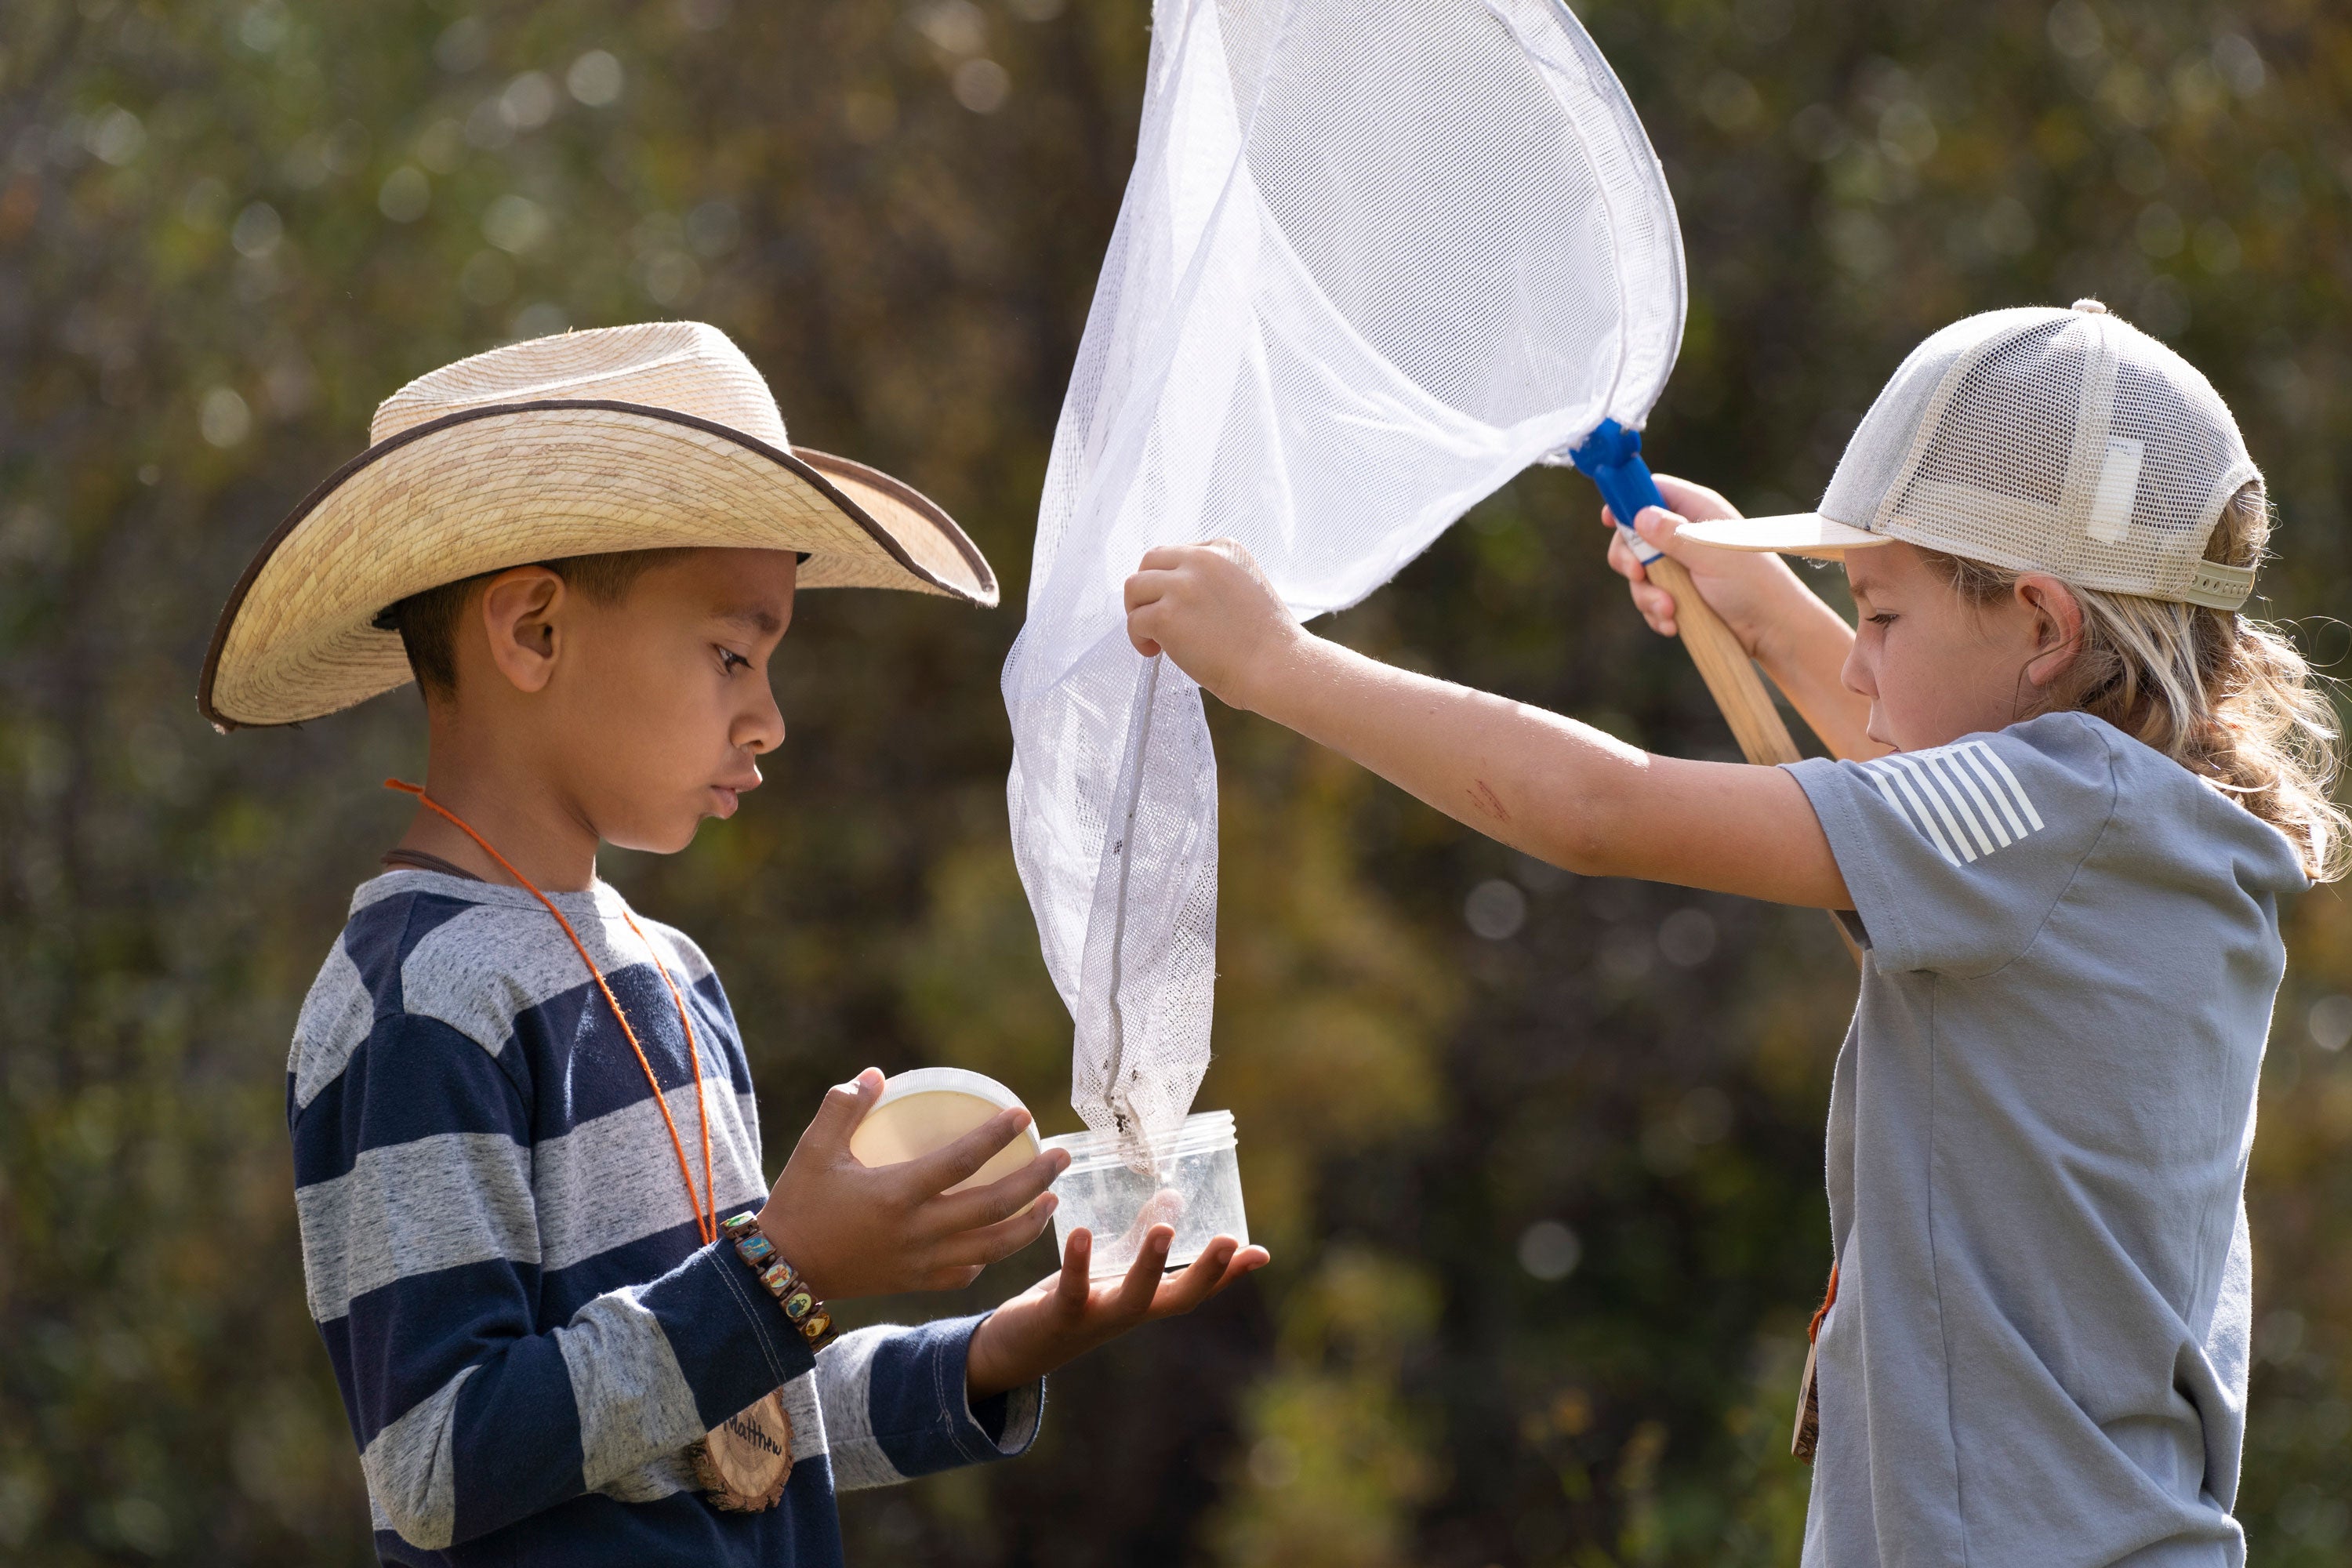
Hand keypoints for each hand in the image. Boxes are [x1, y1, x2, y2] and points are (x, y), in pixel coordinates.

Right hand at [755, 1068, 1069, 1300]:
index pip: (961, 1161)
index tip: (1022, 1115)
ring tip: (1053, 1200)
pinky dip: (992, 1255)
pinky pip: (967, 1271)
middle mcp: (918, 1230)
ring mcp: (921, 1261)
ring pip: (992, 1246)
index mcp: (896, 1194)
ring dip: (1029, 1223)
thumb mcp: (814, 1150)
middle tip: (1061, 1156)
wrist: (781, 1272)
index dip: (996, 1137)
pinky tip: (1005, 1239)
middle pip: (994, 1206)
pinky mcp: (916, 1282)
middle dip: (1035, 1180)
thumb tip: (876, 1074)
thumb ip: (843, 1107)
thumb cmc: (799, 1205)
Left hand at [963, 1225, 1270, 1399]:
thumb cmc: (1069, 1302)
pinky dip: (1077, 1263)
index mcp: (1144, 1301)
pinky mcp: (1059, 1315)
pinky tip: (1080, 1232)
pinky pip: (1071, 1290)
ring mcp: (1096, 1317)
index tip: (1261, 1253)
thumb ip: (1138, 1238)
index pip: (1196, 1289)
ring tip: (1164, 1231)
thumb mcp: (1109, 1269)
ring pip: (1132, 1299)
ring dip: (1150, 1267)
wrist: (1014, 1350)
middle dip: (1207, 1274)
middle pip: (1177, 1299)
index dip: (1229, 1274)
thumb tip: (1174, 1196)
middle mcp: (1128, 1314)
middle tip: (1232, 1244)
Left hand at [1124, 541, 1302, 712]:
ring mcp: (1182, 586)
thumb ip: (1213, 580)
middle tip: (1156, 618)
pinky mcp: (1166, 615)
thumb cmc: (1267, 640)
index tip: (1180, 606)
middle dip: (1148, 590)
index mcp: (1225, 548)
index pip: (1179, 553)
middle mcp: (1202, 559)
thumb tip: (1175, 594)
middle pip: (1150, 561)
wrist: (1278, 666)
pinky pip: (1135, 620)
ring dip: (1138, 611)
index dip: (1173, 581)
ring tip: (1153, 636)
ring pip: (1134, 587)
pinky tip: (1154, 652)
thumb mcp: (1246, 587)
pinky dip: (1138, 638)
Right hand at [1604, 474, 1810, 660]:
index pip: (1653, 491)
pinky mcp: (1679, 595)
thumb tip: (1639, 516)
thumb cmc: (1752, 583)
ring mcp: (1681, 566)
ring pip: (1639, 574)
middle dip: (1631, 560)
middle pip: (1634, 535)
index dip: (1628, 500)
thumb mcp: (1711, 554)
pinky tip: (1674, 623)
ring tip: (1671, 610)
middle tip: (1638, 575)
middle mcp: (1685, 535)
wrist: (1772, 629)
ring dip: (1648, 596)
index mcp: (1697, 511)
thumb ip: (1674, 535)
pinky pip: (1650, 600)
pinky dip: (1658, 613)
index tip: (1609, 519)